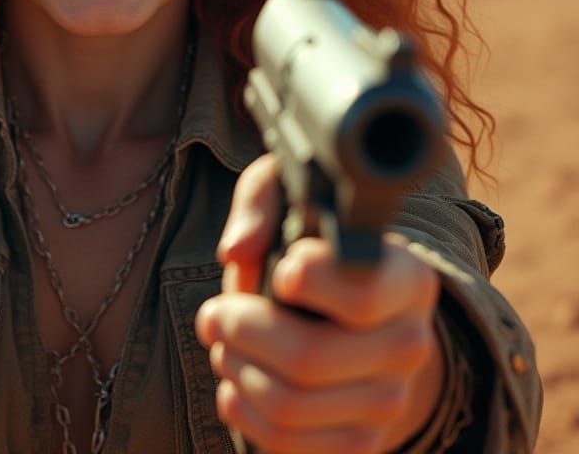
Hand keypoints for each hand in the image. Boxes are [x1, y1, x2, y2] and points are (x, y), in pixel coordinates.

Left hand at [195, 154, 445, 453]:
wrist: (359, 312)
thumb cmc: (314, 242)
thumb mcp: (292, 194)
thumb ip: (259, 203)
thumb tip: (236, 250)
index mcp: (406, 279)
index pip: (362, 294)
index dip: (309, 283)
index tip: (280, 271)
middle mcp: (410, 344)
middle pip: (311, 357)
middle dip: (242, 332)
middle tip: (214, 313)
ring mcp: (389, 401)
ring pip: (292, 405)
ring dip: (237, 372)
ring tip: (221, 343)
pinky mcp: (360, 442)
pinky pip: (289, 445)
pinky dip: (245, 414)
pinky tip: (234, 382)